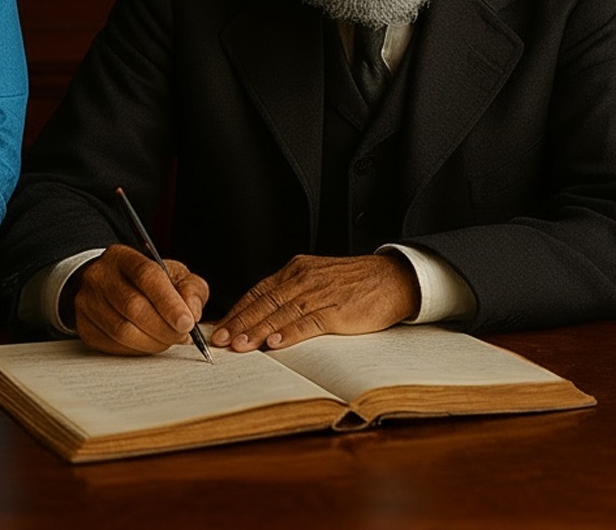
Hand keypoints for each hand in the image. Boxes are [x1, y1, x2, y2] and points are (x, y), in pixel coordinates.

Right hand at [71, 244, 210, 355]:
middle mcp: (100, 276)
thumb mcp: (174, 275)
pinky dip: (137, 350)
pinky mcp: (84, 326)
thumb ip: (191, 289)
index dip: (169, 302)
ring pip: (122, 331)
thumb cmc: (146, 282)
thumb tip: (193, 312)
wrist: (108, 285)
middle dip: (164, 328)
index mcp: (123, 257)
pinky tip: (148, 343)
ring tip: (167, 339)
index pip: (147, 276)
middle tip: (182, 335)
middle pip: (133, 307)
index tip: (187, 323)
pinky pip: (113, 346)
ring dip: (153, 342)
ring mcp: (87, 301)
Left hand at [211, 254, 420, 352]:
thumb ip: (293, 294)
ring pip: (282, 313)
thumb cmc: (356, 283)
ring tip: (240, 345)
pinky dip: (291, 333)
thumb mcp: (318, 279)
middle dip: (240, 323)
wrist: (394, 279)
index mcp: (297, 270)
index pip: (259, 291)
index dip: (238, 310)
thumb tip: (265, 317)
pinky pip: (309, 322)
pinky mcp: (338, 310)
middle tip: (220, 339)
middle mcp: (304, 279)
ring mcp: (321, 294)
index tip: (221, 326)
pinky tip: (276, 342)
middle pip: (265, 302)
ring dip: (258, 331)